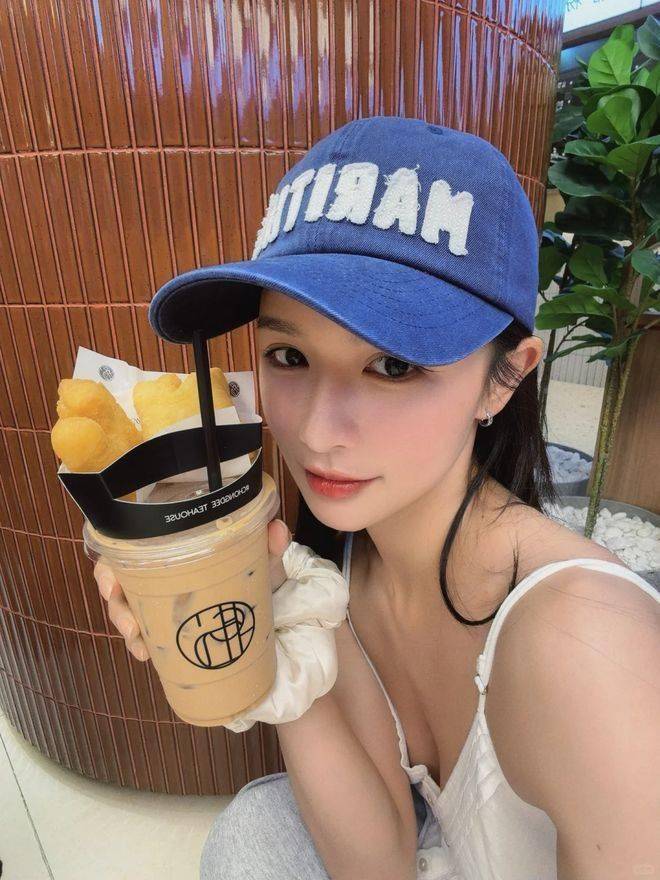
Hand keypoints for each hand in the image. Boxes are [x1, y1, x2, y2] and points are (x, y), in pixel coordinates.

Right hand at [93, 518, 292, 662]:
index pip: (126, 545)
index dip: (110, 566)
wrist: (267, 597)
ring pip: (126, 606)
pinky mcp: (167, 618)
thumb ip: (268, 541)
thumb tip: (277, 530)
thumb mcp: (261, 554)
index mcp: (171, 539)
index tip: (111, 587)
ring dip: (127, 627)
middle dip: (118, 606)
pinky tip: (148, 656)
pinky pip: (144, 628)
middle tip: (130, 627)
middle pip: (118, 580)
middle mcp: (158, 564)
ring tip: (140, 647)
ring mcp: (159, 593)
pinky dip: (142, 642)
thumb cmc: (253, 565)